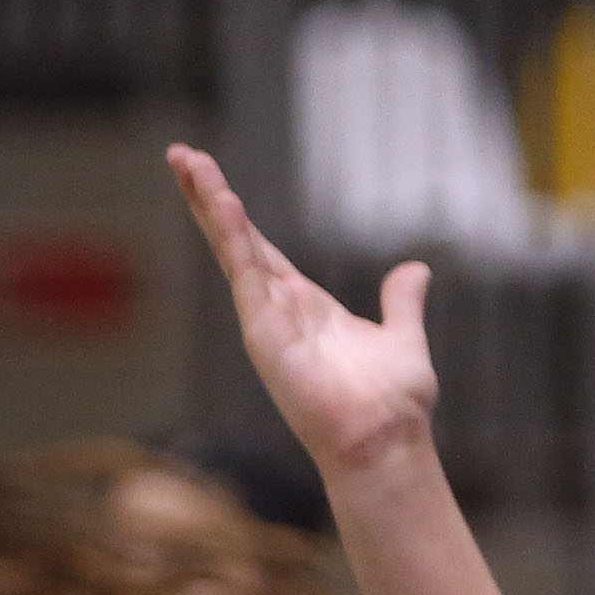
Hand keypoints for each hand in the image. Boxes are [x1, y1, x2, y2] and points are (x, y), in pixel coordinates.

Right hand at [166, 145, 440, 483]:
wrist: (385, 440)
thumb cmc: (391, 402)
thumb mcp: (402, 335)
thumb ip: (401, 302)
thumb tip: (415, 270)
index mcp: (303, 306)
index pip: (259, 248)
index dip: (233, 214)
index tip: (209, 177)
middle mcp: (277, 310)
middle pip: (234, 239)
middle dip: (206, 196)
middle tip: (179, 154)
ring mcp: (266, 321)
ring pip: (231, 249)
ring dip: (209, 203)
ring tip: (186, 159)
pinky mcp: (265, 334)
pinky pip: (246, 275)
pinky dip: (233, 237)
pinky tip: (221, 200)